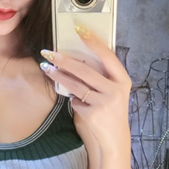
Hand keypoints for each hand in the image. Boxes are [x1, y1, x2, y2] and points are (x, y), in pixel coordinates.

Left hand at [40, 27, 131, 149]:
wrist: (114, 139)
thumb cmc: (111, 110)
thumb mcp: (113, 91)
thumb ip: (100, 77)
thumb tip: (74, 59)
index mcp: (123, 80)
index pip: (107, 56)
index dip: (93, 42)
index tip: (79, 29)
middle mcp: (116, 90)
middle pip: (85, 70)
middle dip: (64, 60)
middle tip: (49, 52)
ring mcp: (104, 103)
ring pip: (75, 85)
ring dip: (58, 75)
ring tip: (46, 68)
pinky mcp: (92, 114)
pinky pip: (75, 101)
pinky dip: (73, 101)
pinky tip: (77, 104)